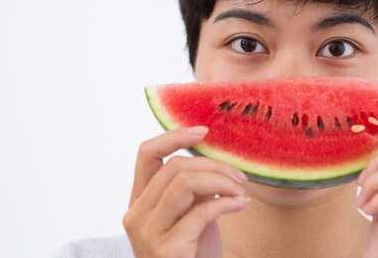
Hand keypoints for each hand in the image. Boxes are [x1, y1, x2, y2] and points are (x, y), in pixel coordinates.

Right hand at [122, 126, 249, 257]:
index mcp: (139, 202)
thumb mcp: (190, 214)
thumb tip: (213, 159)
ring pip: (183, 182)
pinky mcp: (166, 249)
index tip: (204, 130)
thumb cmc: (194, 254)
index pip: (146, 154)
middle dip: (213, 165)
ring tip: (241, 191)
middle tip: (240, 177)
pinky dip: (226, 203)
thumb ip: (192, 188)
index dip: (174, 136)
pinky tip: (241, 205)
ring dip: (221, 181)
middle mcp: (136, 215)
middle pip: (174, 166)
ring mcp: (147, 233)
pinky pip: (200, 211)